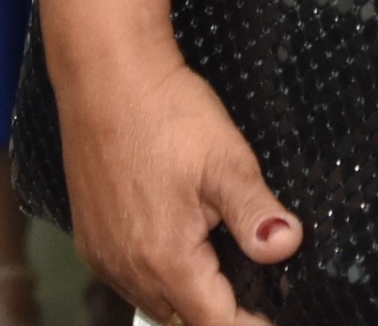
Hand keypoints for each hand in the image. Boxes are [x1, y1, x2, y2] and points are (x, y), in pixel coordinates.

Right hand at [56, 47, 301, 325]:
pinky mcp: (92, 238)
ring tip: (226, 284)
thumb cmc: (164, 113)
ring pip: (154, 304)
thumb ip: (257, 212)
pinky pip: (129, 280)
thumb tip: (286, 246)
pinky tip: (179, 257)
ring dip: (189, 302)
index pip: (215, 322)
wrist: (107, 76)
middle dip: (222, 317)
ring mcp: (104, 255)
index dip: (251, 325)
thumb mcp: (227, 160)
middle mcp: (128, 268)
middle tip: (258, 303)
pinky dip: (159, 281)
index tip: (275, 318)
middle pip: (183, 321)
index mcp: (166, 259)